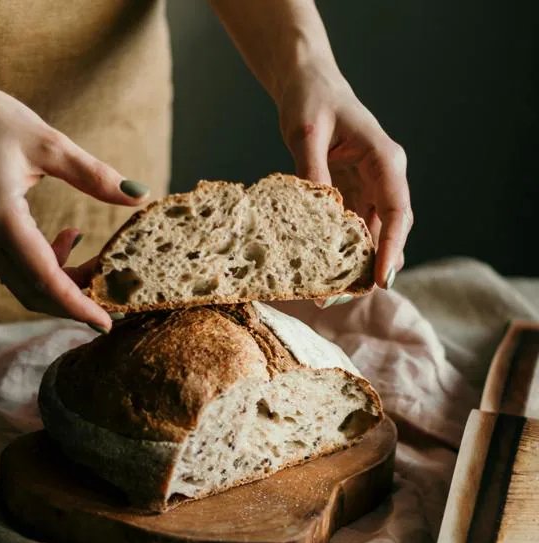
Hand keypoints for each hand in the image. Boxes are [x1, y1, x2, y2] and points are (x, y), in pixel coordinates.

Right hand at [0, 59, 147, 330]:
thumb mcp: (50, 144)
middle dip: (76, 301)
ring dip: (66, 283)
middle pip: (34, 292)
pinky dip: (50, 266)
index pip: (44, 279)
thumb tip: (140, 195)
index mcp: (0, 219)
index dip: (77, 305)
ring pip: (27, 284)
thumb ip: (95, 175)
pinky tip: (71, 238)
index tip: (106, 323)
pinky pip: (19, 267)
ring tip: (100, 263)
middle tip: (115, 300)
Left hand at [277, 62, 412, 289]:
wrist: (308, 85)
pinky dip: (343, 250)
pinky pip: (354, 228)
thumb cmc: (311, 100)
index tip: (382, 279)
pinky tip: (327, 270)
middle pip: (390, 229)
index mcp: (384, 158)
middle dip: (374, 265)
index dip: (392, 247)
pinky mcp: (353, 193)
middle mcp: (384, 176)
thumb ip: (312, 170)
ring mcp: (370, 186)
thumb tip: (317, 213)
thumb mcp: (305, 133)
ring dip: (358, 263)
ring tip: (333, 293)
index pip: (397, 209)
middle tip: (345, 297)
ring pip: (373, 233)